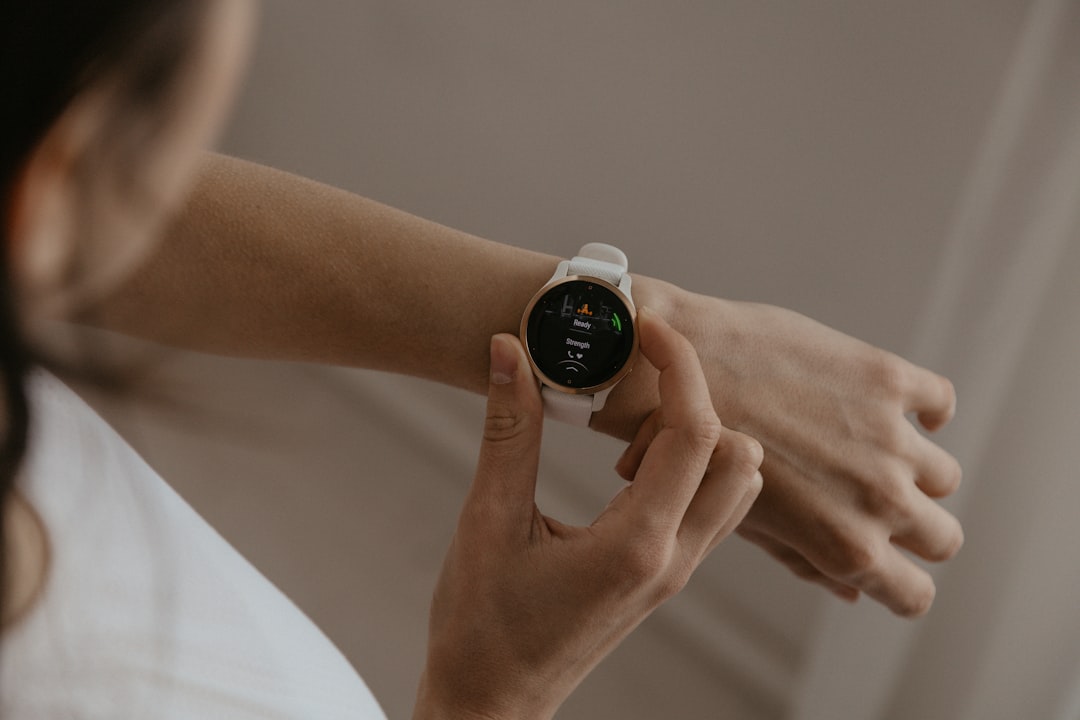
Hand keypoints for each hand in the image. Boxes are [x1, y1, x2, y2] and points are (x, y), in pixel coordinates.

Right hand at [415, 310, 762, 719]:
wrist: (491, 700)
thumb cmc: (483, 627)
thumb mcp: (487, 522)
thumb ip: (508, 431)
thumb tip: (508, 353)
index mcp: (637, 545)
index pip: (695, 434)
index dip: (678, 366)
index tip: (646, 329)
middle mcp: (673, 558)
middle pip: (737, 454)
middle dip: (693, 401)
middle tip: (629, 389)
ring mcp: (677, 571)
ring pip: (737, 484)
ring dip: (697, 439)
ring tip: (624, 438)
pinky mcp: (666, 574)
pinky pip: (712, 508)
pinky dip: (690, 469)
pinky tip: (628, 468)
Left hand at [601, 283, 962, 617]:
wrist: (676, 366)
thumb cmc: (696, 452)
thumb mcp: (746, 523)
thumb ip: (803, 558)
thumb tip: (851, 592)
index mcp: (844, 547)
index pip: (913, 594)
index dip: (904, 585)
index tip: (893, 563)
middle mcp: (878, 498)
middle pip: (943, 537)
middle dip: (917, 528)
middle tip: (880, 504)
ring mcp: (889, 439)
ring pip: (944, 475)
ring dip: (914, 467)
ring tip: (868, 451)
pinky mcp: (886, 379)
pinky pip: (939, 402)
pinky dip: (921, 406)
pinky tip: (882, 404)